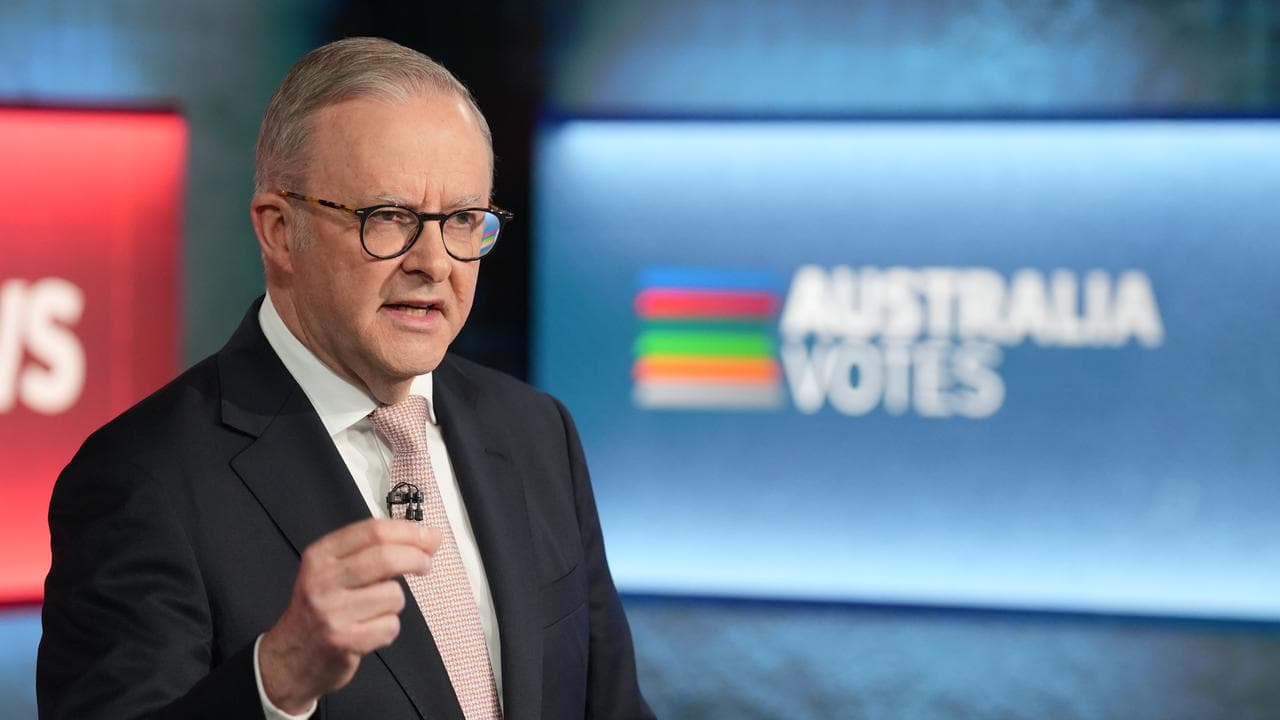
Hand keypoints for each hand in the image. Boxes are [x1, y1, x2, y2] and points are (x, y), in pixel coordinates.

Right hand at [258, 518, 441, 712]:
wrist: (290, 658)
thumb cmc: (321, 610)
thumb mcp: (334, 571)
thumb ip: (376, 551)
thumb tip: (428, 537)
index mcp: (320, 556)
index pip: (372, 531)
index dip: (408, 531)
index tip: (428, 536)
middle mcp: (322, 580)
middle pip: (385, 557)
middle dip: (416, 558)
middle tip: (425, 564)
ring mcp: (332, 611)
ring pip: (393, 594)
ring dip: (395, 602)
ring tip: (376, 610)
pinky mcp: (343, 640)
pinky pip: (390, 626)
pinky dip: (388, 628)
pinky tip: (369, 629)